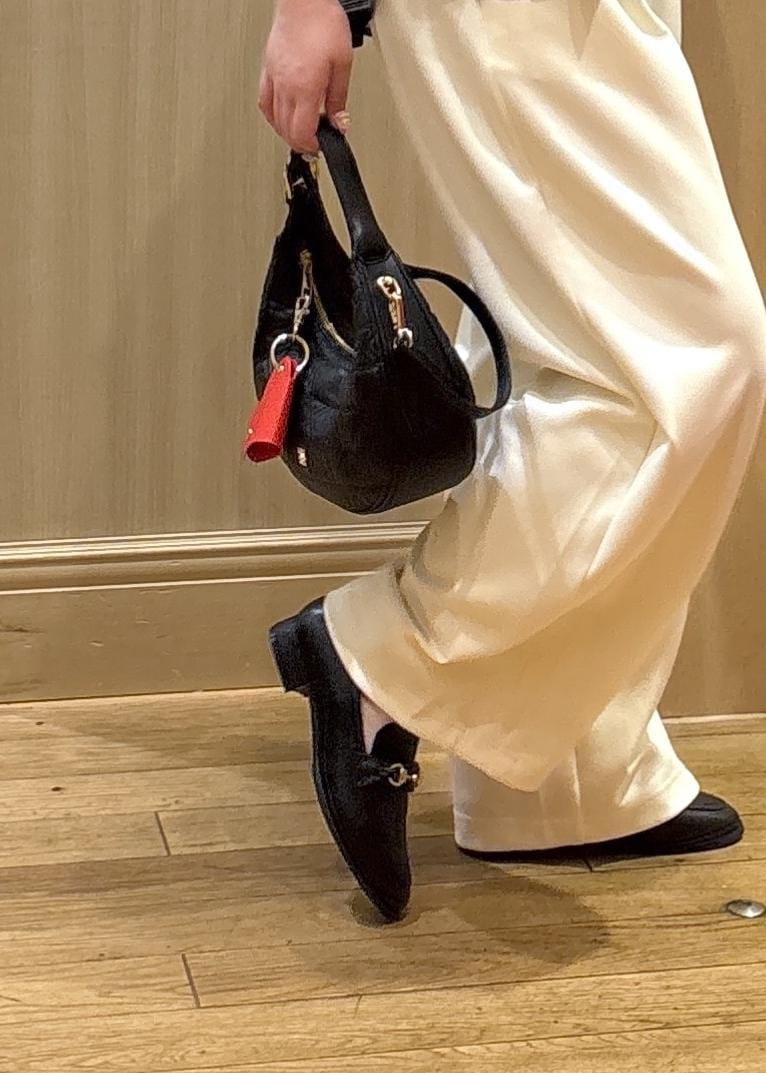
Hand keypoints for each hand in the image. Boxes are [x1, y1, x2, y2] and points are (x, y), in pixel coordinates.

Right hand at [259, 0, 352, 154]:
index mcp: (305, 87)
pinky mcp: (268, 68)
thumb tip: (340, 123)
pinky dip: (272, 116)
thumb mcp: (343, 65)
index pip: (302, 131)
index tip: (320, 147)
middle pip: (287, 129)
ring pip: (274, 118)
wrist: (304, 0)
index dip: (311, 146)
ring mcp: (274, 77)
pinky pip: (264, 101)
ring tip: (299, 135)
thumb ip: (339, 99)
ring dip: (286, 133)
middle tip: (313, 145)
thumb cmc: (323, 23)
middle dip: (300, 143)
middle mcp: (286, 86)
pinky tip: (279, 117)